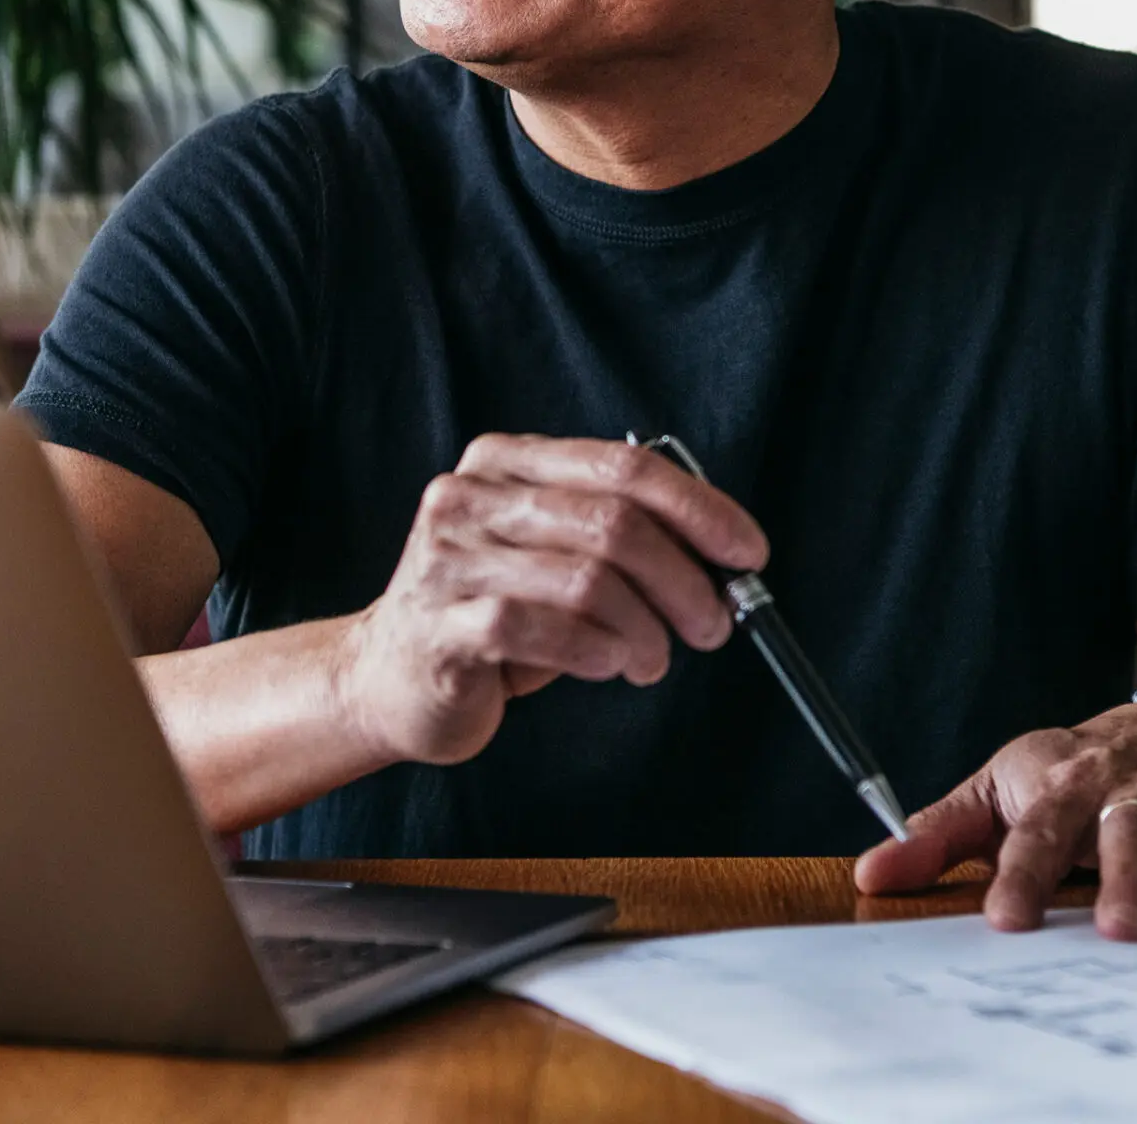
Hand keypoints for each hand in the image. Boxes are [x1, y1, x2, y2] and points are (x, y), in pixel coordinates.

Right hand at [334, 432, 766, 767]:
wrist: (389, 675)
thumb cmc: (490, 613)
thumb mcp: (551, 554)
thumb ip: (616, 535)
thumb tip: (720, 553)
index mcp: (504, 461)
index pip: (621, 466)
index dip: (698, 508)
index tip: (747, 551)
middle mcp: (470, 496)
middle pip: (613, 522)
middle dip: (683, 580)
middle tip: (712, 624)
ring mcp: (448, 559)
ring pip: (587, 580)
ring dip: (645, 630)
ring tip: (652, 658)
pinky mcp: (441, 624)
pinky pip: (543, 631)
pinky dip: (597, 652)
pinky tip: (607, 665)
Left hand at [853, 703, 1136, 939]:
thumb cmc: (1065, 773)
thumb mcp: (994, 792)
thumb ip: (936, 837)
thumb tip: (871, 874)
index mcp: (1060, 785)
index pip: (1035, 829)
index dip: (1020, 873)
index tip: (1005, 921)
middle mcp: (1128, 788)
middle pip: (1126, 826)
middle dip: (1123, 877)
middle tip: (1118, 933)